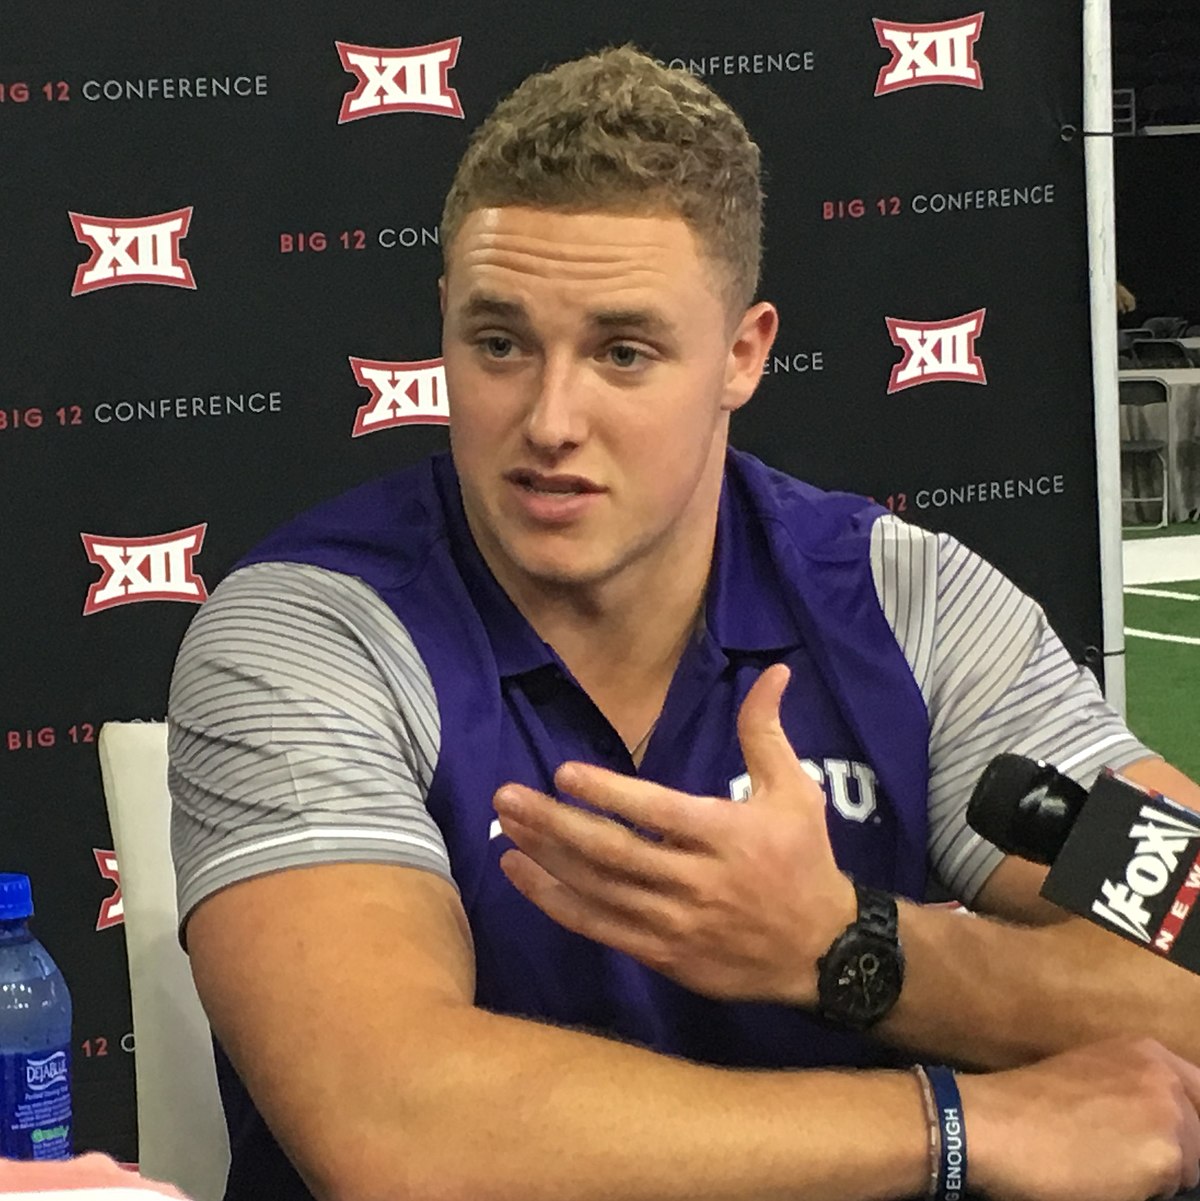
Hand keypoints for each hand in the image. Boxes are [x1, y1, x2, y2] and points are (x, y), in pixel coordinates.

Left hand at [493, 664, 854, 1004]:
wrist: (823, 953)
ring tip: (506, 831)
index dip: (608, 793)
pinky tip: (523, 878)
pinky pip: (600, 929)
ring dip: (546, 860)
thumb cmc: (803, 860)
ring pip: (598, 891)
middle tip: (508, 798)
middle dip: (555, 824)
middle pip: (614, 853)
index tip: (564, 773)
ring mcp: (675, 924)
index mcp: (725, 836)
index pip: (656, 813)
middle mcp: (695, 881)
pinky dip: (557, 904)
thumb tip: (774, 672)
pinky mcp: (663, 956)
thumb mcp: (796, 791)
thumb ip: (766, 732)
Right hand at [963, 1037, 1199, 1200]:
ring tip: (1108, 1169)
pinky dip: (1145, 1193)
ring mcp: (1170, 1113)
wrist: (992, 1125)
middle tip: (1123, 1157)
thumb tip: (1154, 1127)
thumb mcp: (1090, 1078)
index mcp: (1146, 1052)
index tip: (1156, 1143)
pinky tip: (1107, 1182)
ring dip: (1160, 1173)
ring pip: (1191, 1165)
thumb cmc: (1027, 1107)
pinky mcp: (1166, 1155)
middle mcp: (1165, 1076)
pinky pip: (1173, 1191)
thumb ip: (1133, 1092)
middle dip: (1175, 1152)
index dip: (1186, 1129)